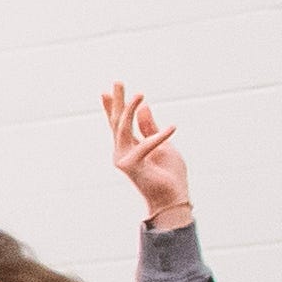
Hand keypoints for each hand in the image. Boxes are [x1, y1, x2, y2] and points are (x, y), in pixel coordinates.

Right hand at [100, 84, 193, 231]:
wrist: (172, 199)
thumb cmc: (169, 175)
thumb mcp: (163, 146)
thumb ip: (151, 129)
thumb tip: (145, 107)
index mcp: (129, 147)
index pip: (119, 123)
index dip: (114, 107)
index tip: (107, 91)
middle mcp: (121, 151)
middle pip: (117, 121)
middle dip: (118, 101)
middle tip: (118, 81)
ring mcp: (123, 158)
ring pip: (123, 128)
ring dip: (131, 110)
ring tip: (140, 94)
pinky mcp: (131, 166)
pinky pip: (145, 146)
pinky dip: (159, 137)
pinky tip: (173, 128)